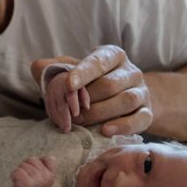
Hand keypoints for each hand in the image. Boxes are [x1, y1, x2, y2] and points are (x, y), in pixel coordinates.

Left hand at [2, 156, 55, 186]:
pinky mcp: (26, 183)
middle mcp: (46, 177)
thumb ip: (46, 168)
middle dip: (26, 166)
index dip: (38, 162)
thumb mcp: (43, 178)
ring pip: (23, 164)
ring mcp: (37, 180)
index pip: (49, 159)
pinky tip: (15, 180)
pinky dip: (13, 174)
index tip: (35, 172)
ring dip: (19, 171)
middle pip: (32, 159)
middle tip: (26, 177)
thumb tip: (52, 157)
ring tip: (21, 180)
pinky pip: (17, 170)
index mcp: (51, 175)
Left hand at [32, 45, 152, 135]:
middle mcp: (131, 71)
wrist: (126, 98)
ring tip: (81, 123)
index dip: (83, 72)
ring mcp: (142, 92)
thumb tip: (38, 66)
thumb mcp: (75, 71)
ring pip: (125, 101)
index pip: (98, 61)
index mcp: (112, 55)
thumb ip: (55, 68)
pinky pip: (139, 120)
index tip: (69, 83)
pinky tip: (105, 131)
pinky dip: (122, 126)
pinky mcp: (148, 112)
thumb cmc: (94, 83)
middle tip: (69, 113)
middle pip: (110, 85)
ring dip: (100, 113)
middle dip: (87, 100)